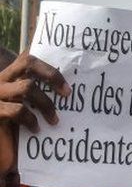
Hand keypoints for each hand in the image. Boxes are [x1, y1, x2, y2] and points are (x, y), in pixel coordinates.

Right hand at [0, 51, 69, 186]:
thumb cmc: (16, 129)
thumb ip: (43, 96)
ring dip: (46, 104)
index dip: (45, 57)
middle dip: (51, 75)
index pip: (28, 57)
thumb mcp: (30, 109)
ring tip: (55, 120)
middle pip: (28, 62)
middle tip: (68, 93)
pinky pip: (17, 109)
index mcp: (11, 76)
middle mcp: (1, 80)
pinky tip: (36, 129)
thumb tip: (71, 90)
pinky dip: (31, 119)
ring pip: (26, 87)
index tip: (68, 71)